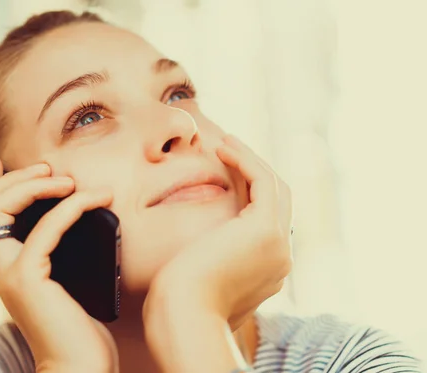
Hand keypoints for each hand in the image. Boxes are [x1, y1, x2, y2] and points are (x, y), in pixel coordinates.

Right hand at [0, 157, 117, 372]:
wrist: (78, 365)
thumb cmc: (76, 325)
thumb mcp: (60, 279)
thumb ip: (52, 252)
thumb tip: (70, 213)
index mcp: (2, 267)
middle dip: (10, 180)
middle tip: (45, 170)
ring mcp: (7, 275)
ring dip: (31, 186)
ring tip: (66, 180)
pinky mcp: (27, 281)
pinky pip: (44, 229)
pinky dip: (70, 207)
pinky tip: (93, 200)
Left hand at [145, 134, 292, 328]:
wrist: (182, 316)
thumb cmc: (179, 300)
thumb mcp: (200, 277)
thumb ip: (211, 262)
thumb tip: (202, 250)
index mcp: (266, 269)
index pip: (265, 219)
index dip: (248, 189)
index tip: (224, 169)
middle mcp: (279, 256)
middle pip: (275, 200)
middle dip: (253, 171)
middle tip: (228, 149)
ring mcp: (278, 244)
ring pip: (274, 187)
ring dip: (251, 160)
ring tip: (225, 142)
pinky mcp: (266, 230)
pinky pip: (263, 182)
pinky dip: (246, 160)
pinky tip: (224, 148)